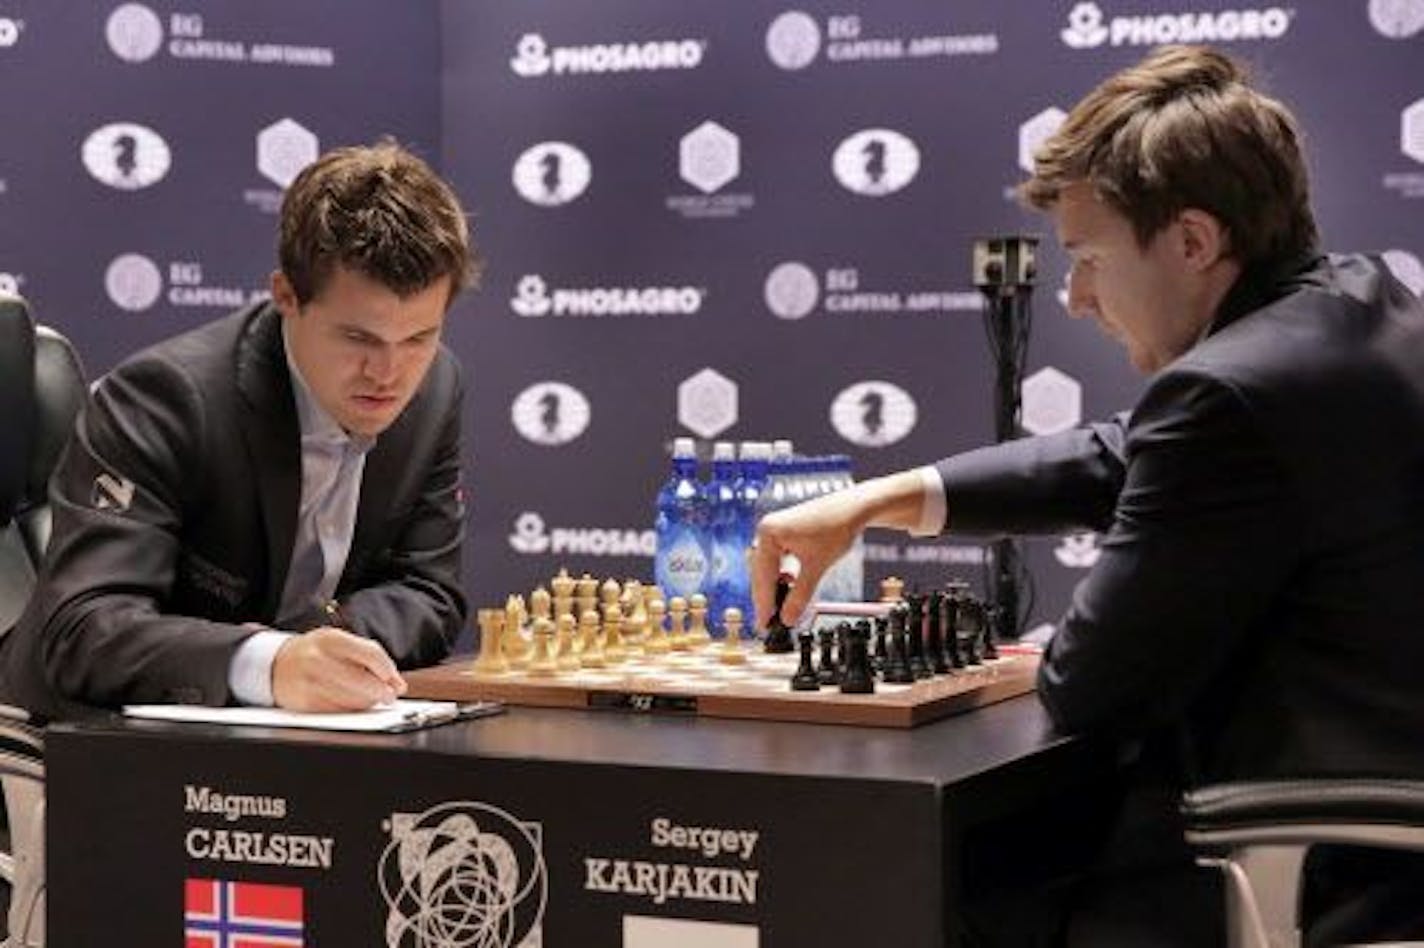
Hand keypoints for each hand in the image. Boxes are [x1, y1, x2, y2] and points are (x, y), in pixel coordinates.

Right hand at [271, 626, 407, 711]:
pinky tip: (353, 705)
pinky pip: (336, 711)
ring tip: (371, 700)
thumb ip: (367, 656)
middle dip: (381, 692)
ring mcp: (309, 681)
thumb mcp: (337, 643)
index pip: (370, 653)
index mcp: (331, 638)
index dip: (388, 671)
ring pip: (351, 699)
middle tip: (389, 696)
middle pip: (362, 680)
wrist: (274, 664)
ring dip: (367, 702)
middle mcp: (318, 658)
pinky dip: (350, 711)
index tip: (397, 683)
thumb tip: (396, 683)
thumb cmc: (315, 653)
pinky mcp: (303, 703)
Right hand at [751, 470, 930, 628]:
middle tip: (768, 623)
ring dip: (774, 587)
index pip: (763, 576)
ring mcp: (773, 530)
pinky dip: (781, 575)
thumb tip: (787, 619)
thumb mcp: (817, 567)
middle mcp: (766, 529)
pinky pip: (775, 560)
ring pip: (767, 568)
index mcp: (768, 533)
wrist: (854, 508)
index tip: (763, 625)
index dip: (764, 604)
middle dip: (766, 597)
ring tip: (780, 608)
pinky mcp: (783, 532)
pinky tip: (789, 586)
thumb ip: (800, 596)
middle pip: (760, 572)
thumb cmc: (836, 529)